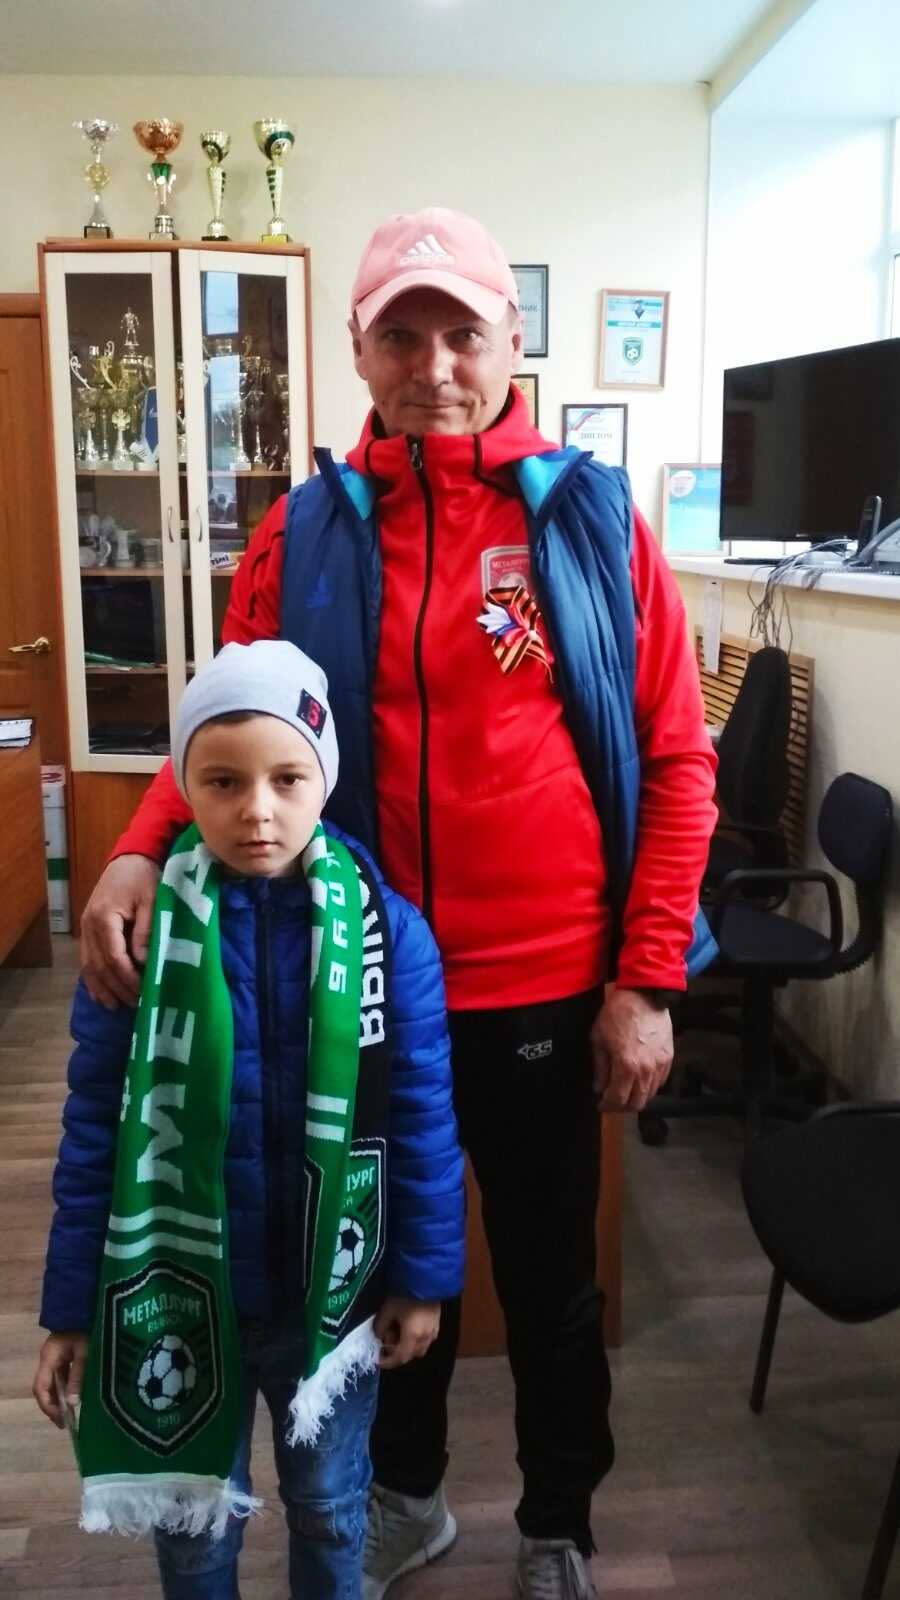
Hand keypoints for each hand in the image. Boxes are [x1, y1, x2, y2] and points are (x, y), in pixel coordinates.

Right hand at [33, 1332, 88, 1427]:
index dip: (48, 1406)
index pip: (41, 1388)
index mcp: (48, 1358)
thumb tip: (72, 1402)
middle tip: (65, 1423)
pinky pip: (60, 1377)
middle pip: (44, 1388)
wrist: (85, 1308)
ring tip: (70, 1415)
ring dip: (59, 1399)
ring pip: (52, 1384)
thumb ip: (77, 1376)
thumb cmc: (85, 1328)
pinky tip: (74, 1397)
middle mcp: (47, 1360)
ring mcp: (54, 1358)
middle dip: (53, 1406)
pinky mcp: (63, 1356)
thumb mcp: (84, 1353)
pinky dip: (65, 1389)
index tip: (59, 1419)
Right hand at [80, 854, 159, 1009]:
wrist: (130, 857)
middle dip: (117, 988)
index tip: (143, 992)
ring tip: (116, 1006)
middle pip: (100, 965)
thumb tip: (143, 962)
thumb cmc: (144, 877)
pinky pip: (86, 958)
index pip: (114, 957)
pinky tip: (100, 994)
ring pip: (89, 965)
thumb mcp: (152, 901)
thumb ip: (145, 932)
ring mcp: (85, 928)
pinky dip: (93, 978)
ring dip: (102, 988)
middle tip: (135, 1004)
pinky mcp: (88, 929)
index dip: (128, 978)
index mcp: (104, 917)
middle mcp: (88, 925)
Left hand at [374, 1298, 440, 1368]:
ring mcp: (434, 1331)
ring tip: (397, 1331)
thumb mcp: (388, 1310)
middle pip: (410, 1355)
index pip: (399, 1358)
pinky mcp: (437, 1324)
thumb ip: (380, 1327)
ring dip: (407, 1346)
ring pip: (419, 1348)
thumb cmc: (405, 1294)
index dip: (388, 1362)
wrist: (426, 1278)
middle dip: (397, 1352)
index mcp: (413, 1337)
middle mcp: (425, 1338)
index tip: (377, 1359)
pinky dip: (416, 1339)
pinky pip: (426, 1339)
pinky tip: (408, 1326)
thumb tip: (378, 1336)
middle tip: (386, 1339)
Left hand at [591, 988, 673, 1111]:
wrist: (643, 995)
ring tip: (625, 1091)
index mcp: (626, 1066)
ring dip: (636, 1097)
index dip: (607, 1106)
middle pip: (637, 1103)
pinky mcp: (668, 1058)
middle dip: (622, 1107)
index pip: (617, 1099)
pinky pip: (660, 1082)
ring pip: (650, 1095)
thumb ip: (600, 1068)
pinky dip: (648, 1086)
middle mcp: (646, 1070)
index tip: (601, 1104)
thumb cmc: (617, 1014)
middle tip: (613, 1101)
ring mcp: (660, 1065)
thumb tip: (599, 1088)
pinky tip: (638, 1079)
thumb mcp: (599, 1039)